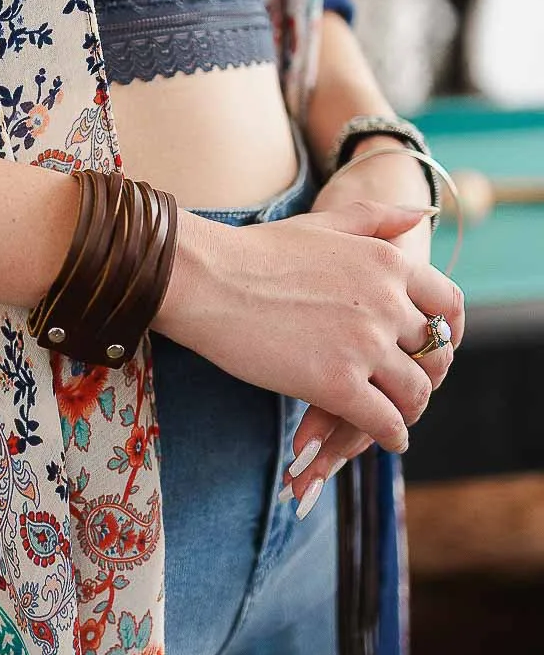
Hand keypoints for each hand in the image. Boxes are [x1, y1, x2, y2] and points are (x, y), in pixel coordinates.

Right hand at [280, 143, 462, 509]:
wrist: (207, 280)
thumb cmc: (255, 250)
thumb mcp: (324, 222)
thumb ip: (377, 218)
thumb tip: (420, 214)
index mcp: (388, 263)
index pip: (447, 305)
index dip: (447, 332)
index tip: (433, 349)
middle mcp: (386, 304)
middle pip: (433, 354)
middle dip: (426, 375)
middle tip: (409, 389)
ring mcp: (364, 345)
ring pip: (415, 392)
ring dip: (410, 410)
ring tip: (397, 418)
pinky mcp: (337, 384)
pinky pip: (384, 422)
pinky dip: (391, 436)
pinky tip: (387, 440)